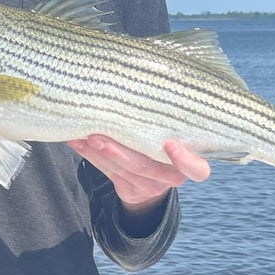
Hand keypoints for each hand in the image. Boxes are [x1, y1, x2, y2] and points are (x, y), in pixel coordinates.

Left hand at [67, 135, 209, 214]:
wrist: (152, 174)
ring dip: (97, 152)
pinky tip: (78, 142)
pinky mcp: (130, 190)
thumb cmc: (163, 138)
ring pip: (122, 171)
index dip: (184, 160)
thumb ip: (161, 121)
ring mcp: (150, 186)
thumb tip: (137, 84)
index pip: (197, 169)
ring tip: (83, 134)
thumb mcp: (170, 132)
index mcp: (191, 162)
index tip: (169, 144)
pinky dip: (90, 156)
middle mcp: (172, 177)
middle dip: (119, 152)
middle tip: (97, 136)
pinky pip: (108, 173)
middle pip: (145, 167)